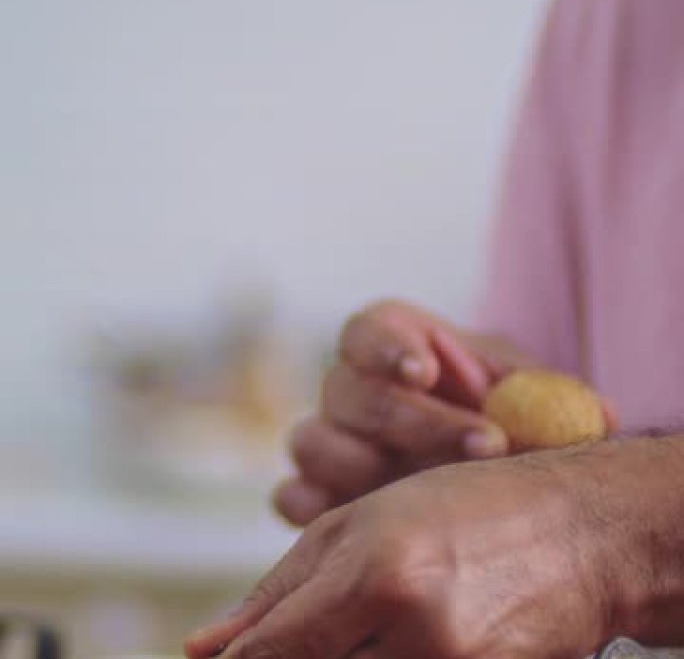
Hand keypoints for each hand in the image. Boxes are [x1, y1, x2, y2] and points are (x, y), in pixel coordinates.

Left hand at [186, 450, 620, 658]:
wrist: (576, 529)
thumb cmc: (461, 506)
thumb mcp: (364, 520)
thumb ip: (281, 588)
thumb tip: (205, 649)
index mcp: (375, 571)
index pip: (271, 651)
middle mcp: (415, 631)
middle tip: (318, 632)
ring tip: (367, 628)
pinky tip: (398, 641)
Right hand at [274, 299, 536, 524]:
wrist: (493, 468)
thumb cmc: (511, 421)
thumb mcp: (531, 396)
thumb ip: (536, 395)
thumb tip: (561, 411)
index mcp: (392, 346)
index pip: (365, 331)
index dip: (387, 347)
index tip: (425, 372)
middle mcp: (350, 389)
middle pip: (346, 391)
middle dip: (415, 422)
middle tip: (487, 444)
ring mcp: (326, 442)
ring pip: (311, 442)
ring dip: (368, 470)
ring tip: (432, 499)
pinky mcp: (315, 494)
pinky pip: (292, 498)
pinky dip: (313, 510)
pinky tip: (361, 528)